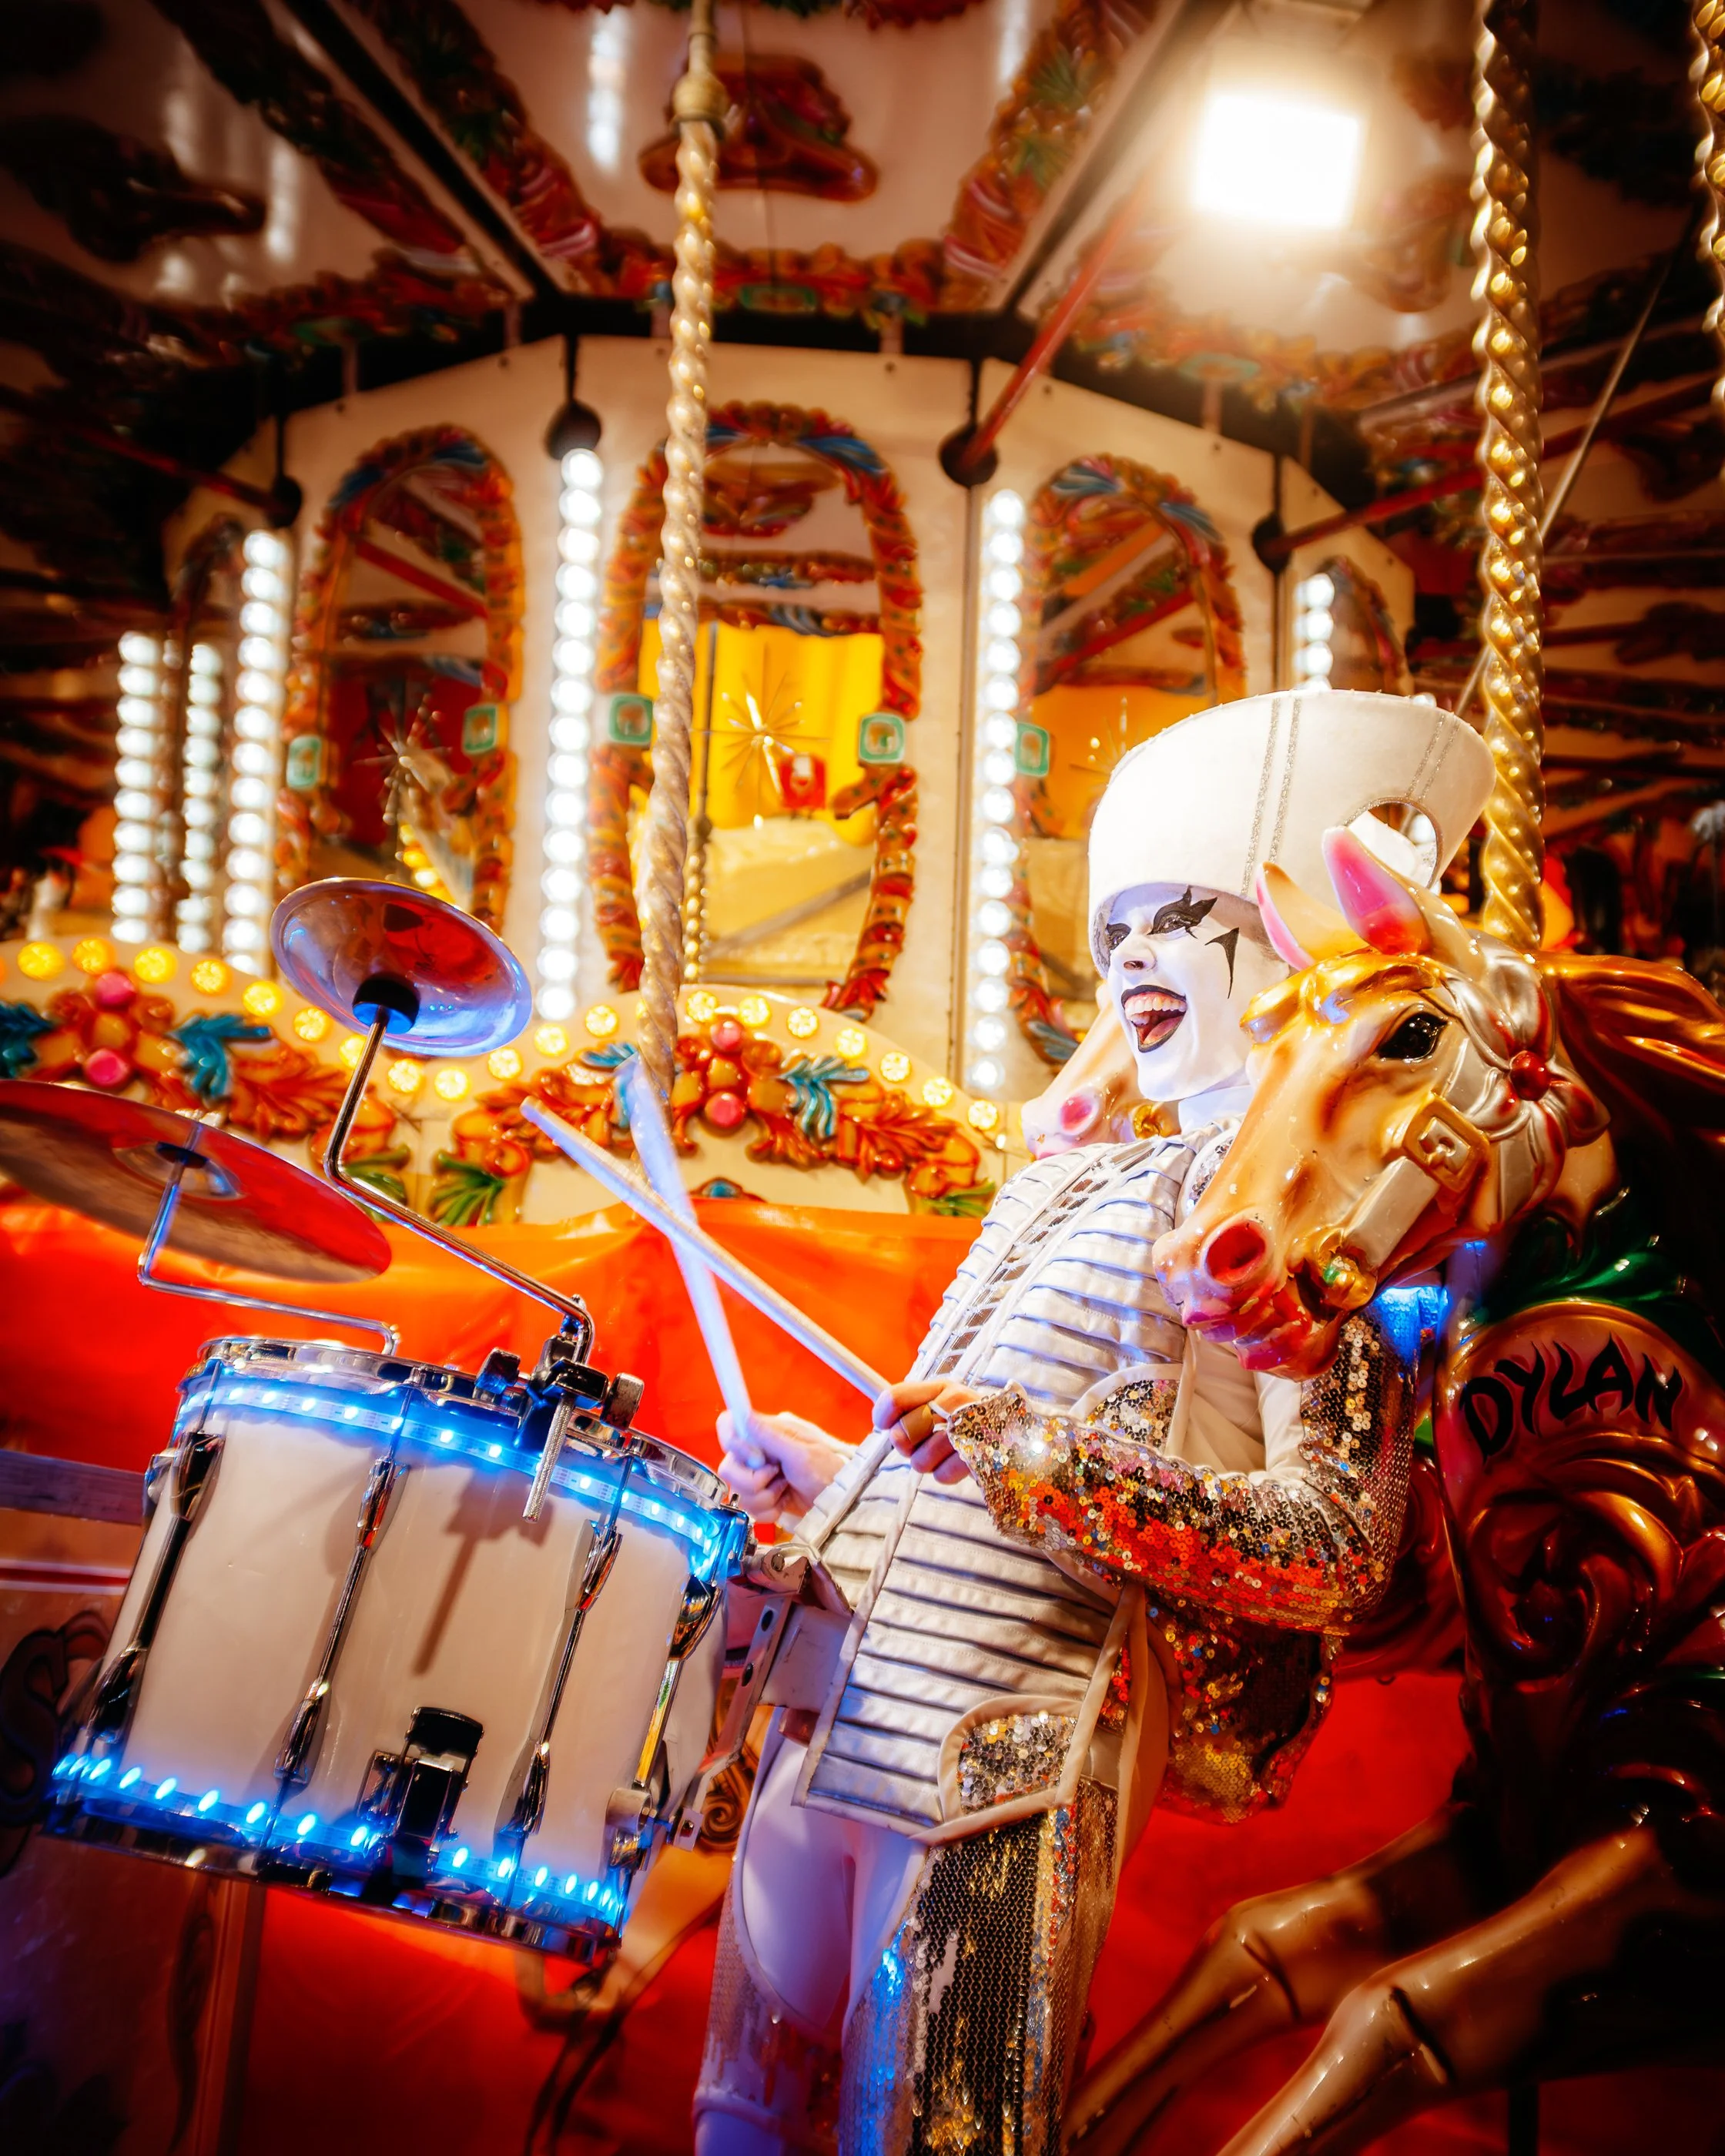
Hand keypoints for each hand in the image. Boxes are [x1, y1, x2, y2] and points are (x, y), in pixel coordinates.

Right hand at [717, 1408, 851, 1523]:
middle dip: (752, 1480)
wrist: (838, 1503)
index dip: (732, 1443)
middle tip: (777, 1476)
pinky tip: (784, 1504)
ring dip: (765, 1497)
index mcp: (765, 1433)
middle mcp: (756, 1454)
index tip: (754, 1457)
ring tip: (785, 1490)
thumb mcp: (800, 1452)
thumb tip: (743, 1414)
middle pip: (728, 1467)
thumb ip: (769, 1436)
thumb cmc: (826, 1470)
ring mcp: (758, 1477)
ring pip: (738, 1492)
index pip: (728, 1427)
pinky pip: (749, 1508)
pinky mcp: (762, 1498)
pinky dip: (768, 1511)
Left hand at [874, 1378, 983, 1483]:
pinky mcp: (981, 1455)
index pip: (895, 1397)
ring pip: (920, 1459)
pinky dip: (946, 1473)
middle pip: (903, 1432)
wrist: (1014, 1441)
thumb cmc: (966, 1424)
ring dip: (928, 1462)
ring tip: (943, 1454)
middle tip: (923, 1444)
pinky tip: (959, 1462)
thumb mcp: (939, 1407)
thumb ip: (908, 1413)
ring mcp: (970, 1428)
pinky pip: (942, 1474)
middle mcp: (956, 1401)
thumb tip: (890, 1431)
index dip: (883, 1416)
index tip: (886, 1425)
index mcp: (941, 1388)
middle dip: (907, 1446)